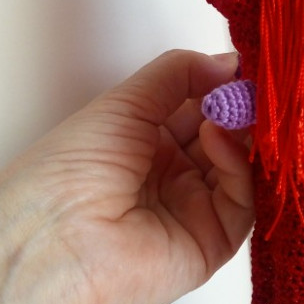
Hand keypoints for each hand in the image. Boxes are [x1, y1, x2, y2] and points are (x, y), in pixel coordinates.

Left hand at [0, 49, 254, 303]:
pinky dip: (237, 165)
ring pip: (239, 167)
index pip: (199, 109)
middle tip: (249, 85)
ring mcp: (194, 210)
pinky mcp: (211, 243)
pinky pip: (240, 201)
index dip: (219, 87)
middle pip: (225, 136)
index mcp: (145, 143)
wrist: (53, 239)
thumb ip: (179, 74)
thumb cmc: (73, 166)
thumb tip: (230, 61)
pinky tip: (217, 137)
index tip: (240, 65)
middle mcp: (172, 176)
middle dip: (237, 108)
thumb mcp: (125, 103)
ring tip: (231, 108)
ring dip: (240, 133)